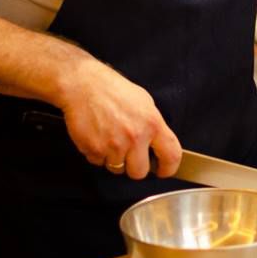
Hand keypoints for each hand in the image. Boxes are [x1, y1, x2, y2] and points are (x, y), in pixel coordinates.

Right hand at [58, 58, 181, 179]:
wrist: (84, 85)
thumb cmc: (114, 90)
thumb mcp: (144, 102)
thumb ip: (153, 126)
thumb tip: (158, 146)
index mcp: (152, 123)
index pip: (171, 155)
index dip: (169, 168)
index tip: (163, 171)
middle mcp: (135, 136)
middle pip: (140, 172)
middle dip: (134, 167)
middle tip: (128, 155)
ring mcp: (114, 145)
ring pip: (117, 169)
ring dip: (113, 159)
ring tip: (109, 138)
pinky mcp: (94, 149)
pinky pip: (98, 162)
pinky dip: (97, 154)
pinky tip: (97, 136)